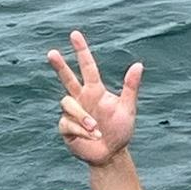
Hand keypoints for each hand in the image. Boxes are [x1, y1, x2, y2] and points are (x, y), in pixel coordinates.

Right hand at [46, 31, 143, 165]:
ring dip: (83, 117)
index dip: (81, 50)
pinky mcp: (65, 127)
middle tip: (51, 53)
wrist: (111, 154)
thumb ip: (130, 87)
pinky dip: (80, 130)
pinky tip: (90, 136)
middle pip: (66, 78)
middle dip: (59, 65)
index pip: (87, 66)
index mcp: (95, 90)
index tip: (74, 34)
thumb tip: (138, 64)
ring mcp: (72, 112)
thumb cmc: (120, 131)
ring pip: (68, 103)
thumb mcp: (127, 108)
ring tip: (96, 129)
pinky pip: (67, 123)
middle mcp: (81, 98)